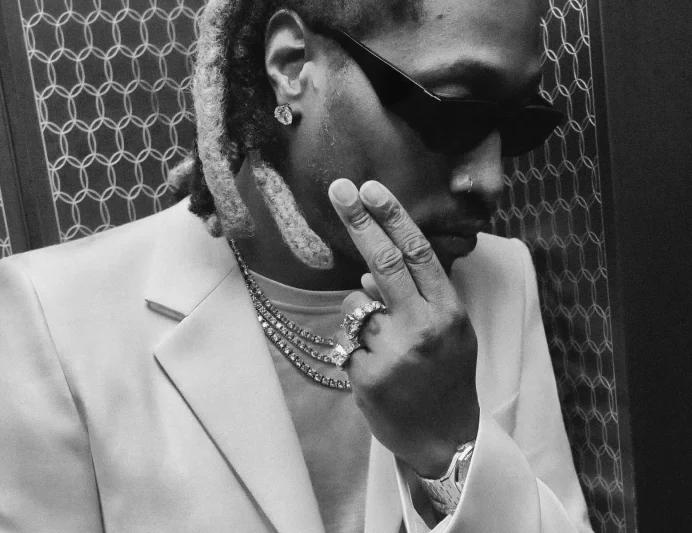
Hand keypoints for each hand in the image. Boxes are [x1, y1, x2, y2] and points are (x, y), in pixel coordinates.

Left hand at [328, 179, 479, 477]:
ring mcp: (393, 352)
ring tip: (386, 348)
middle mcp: (423, 327)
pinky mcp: (367, 376)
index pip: (418, 253)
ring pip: (356, 305)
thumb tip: (367, 273)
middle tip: (339, 189)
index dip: (392, 217)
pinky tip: (376, 371)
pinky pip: (345, 341)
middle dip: (358, 221)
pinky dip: (354, 349)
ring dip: (362, 316)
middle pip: (382, 262)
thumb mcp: (450, 333)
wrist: (446, 441)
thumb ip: (417, 297)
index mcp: (449, 312)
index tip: (371, 189)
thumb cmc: (447, 378)